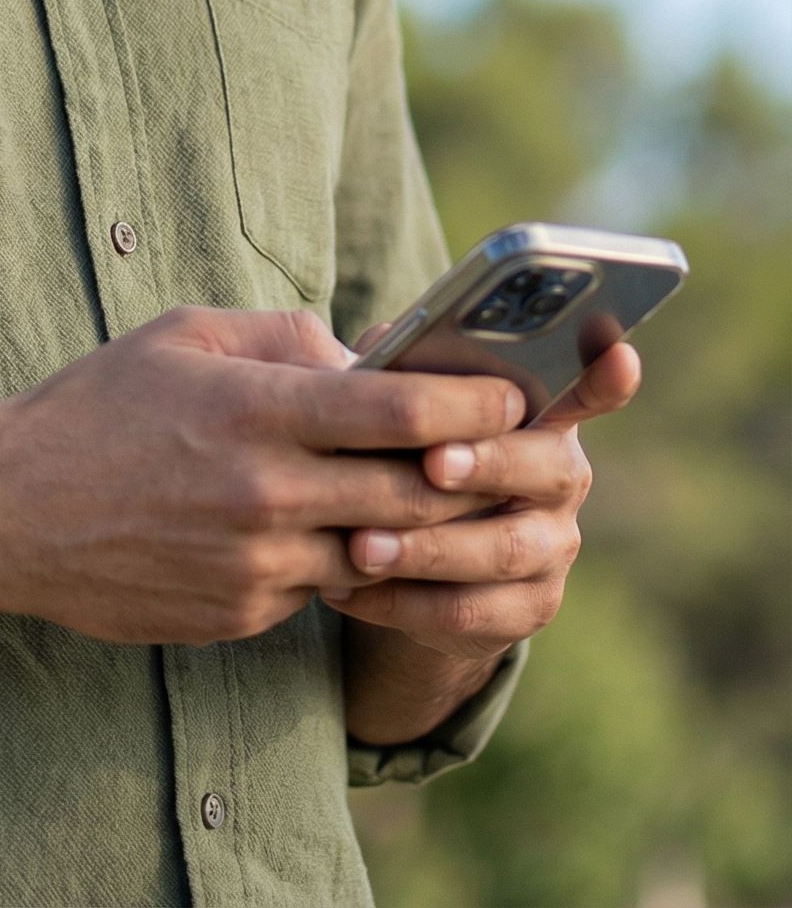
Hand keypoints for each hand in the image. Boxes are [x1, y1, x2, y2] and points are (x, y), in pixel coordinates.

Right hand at [0, 307, 524, 648]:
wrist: (10, 511)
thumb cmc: (99, 406)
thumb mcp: (184, 336)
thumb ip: (283, 336)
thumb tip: (364, 355)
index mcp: (255, 408)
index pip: (400, 410)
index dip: (472, 404)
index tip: (511, 396)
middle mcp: (266, 491)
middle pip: (415, 492)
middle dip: (470, 473)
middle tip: (508, 454)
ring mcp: (256, 563)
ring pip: (379, 552)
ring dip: (413, 527)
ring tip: (436, 497)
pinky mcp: (242, 615)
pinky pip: (320, 588)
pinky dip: (339, 559)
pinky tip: (333, 533)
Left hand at [321, 338, 641, 670]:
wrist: (411, 554)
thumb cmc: (403, 445)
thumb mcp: (398, 399)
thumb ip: (400, 369)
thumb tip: (376, 351)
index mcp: (540, 412)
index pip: (589, 388)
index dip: (607, 375)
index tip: (619, 355)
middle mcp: (560, 479)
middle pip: (543, 470)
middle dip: (486, 464)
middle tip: (432, 463)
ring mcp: (551, 549)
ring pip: (501, 551)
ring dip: (427, 549)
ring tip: (362, 545)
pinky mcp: (524, 610)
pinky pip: (467, 613)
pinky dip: (401, 602)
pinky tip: (345, 586)